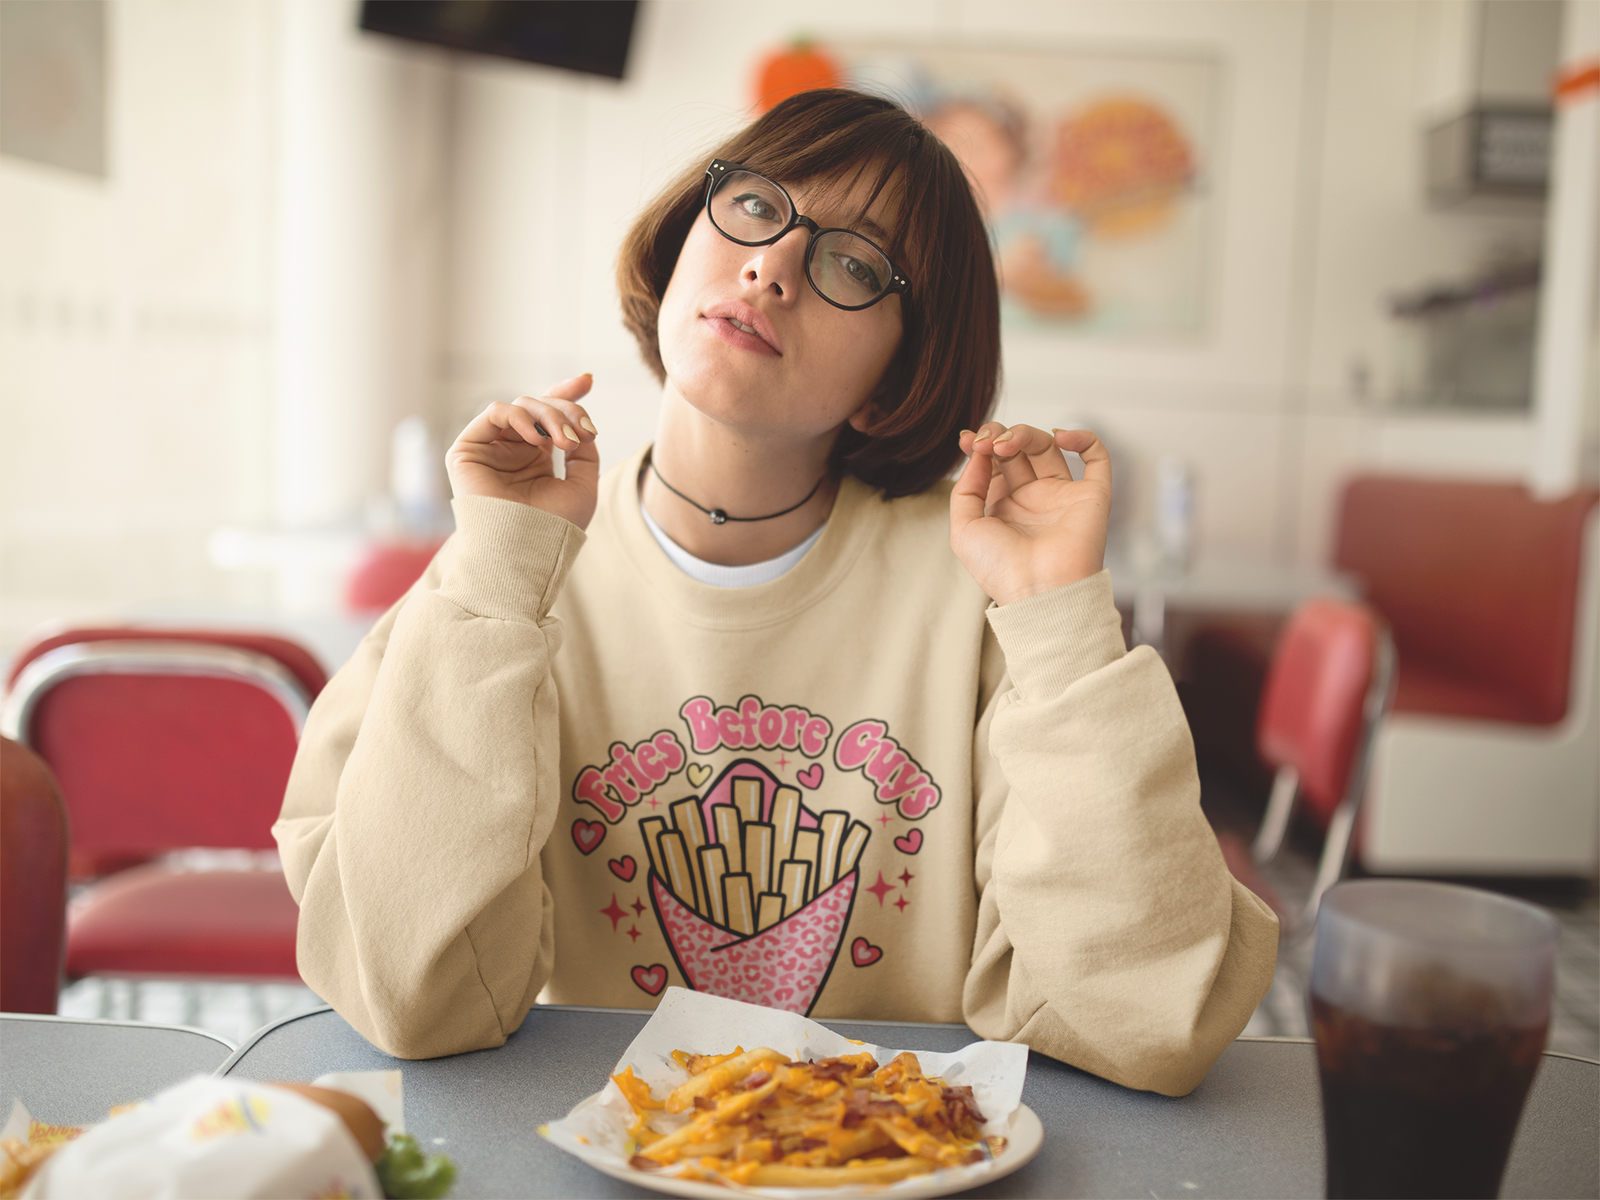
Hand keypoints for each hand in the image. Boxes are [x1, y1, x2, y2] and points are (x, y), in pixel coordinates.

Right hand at [445, 375, 600, 529]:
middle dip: (566, 410)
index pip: (548, 416)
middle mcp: (512, 451)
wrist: (526, 550)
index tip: (588, 380)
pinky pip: (495, 411)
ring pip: (522, 406)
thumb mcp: (584, 484)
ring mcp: (490, 449)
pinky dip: (519, 416)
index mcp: (535, 459)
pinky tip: (536, 439)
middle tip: (583, 434)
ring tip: (564, 442)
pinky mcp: (468, 449)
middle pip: (540, 406)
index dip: (566, 395)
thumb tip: (582, 424)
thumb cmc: (555, 527)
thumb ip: (584, 450)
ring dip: (549, 415)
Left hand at [950, 424, 1110, 605]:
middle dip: (999, 436)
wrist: (1039, 591)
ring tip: (1006, 444)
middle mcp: (1032, 499)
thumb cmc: (1001, 570)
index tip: (967, 439)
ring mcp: (1061, 496)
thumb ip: (965, 489)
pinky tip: (1059, 436)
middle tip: (988, 441)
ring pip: (1048, 447)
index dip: (981, 446)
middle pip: (1018, 450)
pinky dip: (1083, 438)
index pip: (994, 464)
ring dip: (1025, 434)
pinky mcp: (1091, 496)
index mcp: (1003, 508)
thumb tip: (978, 454)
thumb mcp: (964, 530)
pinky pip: (1097, 458)